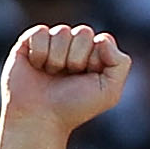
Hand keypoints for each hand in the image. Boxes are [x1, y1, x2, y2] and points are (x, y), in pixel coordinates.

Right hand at [0, 24, 130, 135]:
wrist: (40, 117)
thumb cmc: (74, 107)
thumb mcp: (109, 92)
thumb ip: (120, 64)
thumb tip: (102, 38)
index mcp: (95, 57)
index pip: (103, 40)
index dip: (96, 60)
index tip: (88, 78)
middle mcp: (74, 47)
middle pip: (84, 32)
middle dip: (78, 58)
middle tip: (69, 77)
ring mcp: (52, 43)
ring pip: (62, 31)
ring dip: (58, 58)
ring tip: (52, 74)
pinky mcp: (29, 41)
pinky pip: (41, 32)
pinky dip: (41, 53)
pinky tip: (37, 67)